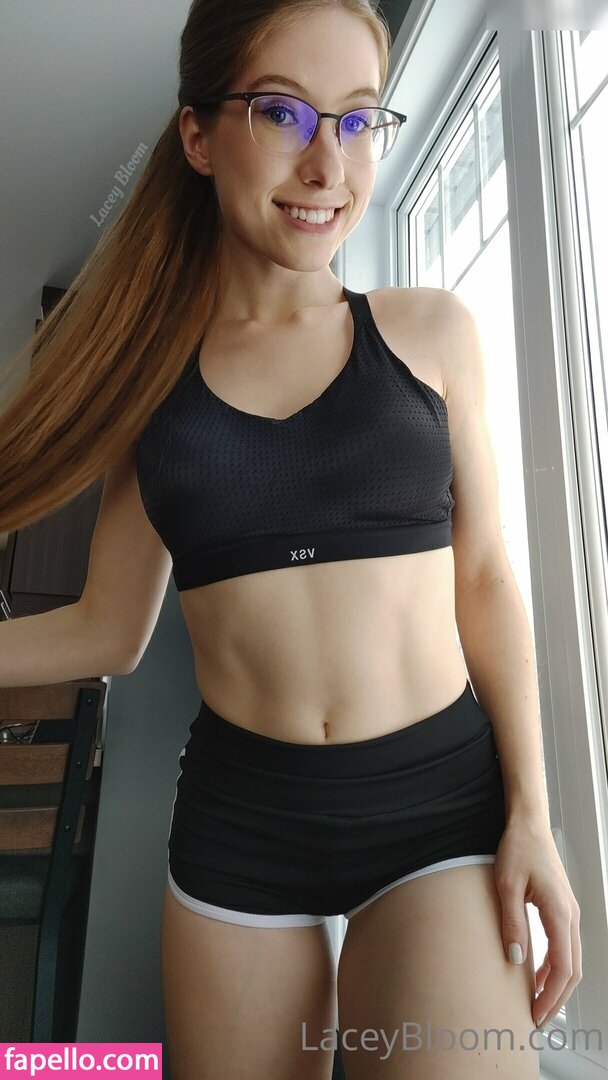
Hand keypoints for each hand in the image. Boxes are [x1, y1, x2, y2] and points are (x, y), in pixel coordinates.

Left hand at [493, 816, 581, 1027]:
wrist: (528, 824)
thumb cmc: (518, 849)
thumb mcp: (507, 885)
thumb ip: (512, 922)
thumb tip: (516, 960)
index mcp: (560, 912)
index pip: (563, 967)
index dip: (551, 996)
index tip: (536, 1014)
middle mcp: (571, 915)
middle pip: (574, 970)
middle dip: (557, 999)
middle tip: (537, 1020)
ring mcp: (569, 912)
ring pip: (572, 960)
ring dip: (557, 985)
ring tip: (536, 1005)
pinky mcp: (562, 909)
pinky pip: (565, 947)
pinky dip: (555, 967)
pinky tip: (537, 977)